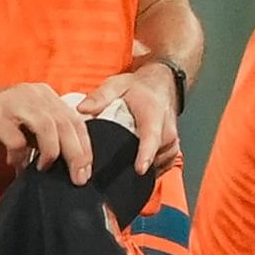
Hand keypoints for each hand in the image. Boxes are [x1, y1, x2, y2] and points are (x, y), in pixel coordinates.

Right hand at [0, 80, 88, 181]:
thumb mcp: (20, 126)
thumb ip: (42, 137)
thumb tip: (66, 162)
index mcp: (42, 94)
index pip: (74, 119)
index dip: (85, 146)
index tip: (85, 171)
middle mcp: (32, 93)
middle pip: (66, 124)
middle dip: (76, 155)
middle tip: (78, 178)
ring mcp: (13, 102)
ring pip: (48, 128)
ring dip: (51, 154)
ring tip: (44, 170)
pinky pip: (17, 139)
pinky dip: (20, 156)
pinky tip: (14, 164)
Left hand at [86, 58, 181, 174]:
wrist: (159, 86)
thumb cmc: (138, 88)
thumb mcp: (116, 85)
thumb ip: (100, 97)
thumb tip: (82, 109)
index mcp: (153, 114)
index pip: (151, 137)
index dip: (146, 154)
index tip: (140, 168)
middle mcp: (166, 129)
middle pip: (154, 155)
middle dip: (134, 162)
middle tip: (113, 163)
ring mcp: (171, 140)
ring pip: (159, 162)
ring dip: (142, 163)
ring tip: (124, 157)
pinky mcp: (172, 147)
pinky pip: (164, 164)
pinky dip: (151, 166)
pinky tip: (136, 161)